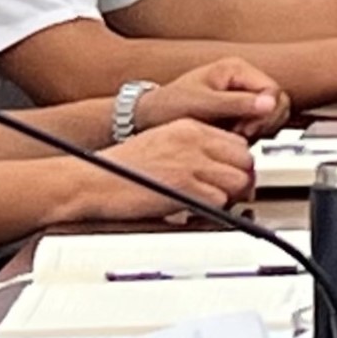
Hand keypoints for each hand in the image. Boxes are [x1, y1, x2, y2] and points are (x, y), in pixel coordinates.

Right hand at [82, 117, 255, 217]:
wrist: (91, 180)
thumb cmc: (120, 168)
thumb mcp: (161, 142)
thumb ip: (192, 148)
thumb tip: (216, 166)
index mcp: (190, 127)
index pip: (238, 142)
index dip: (237, 163)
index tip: (231, 176)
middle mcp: (194, 140)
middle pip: (245, 159)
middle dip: (240, 180)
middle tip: (229, 194)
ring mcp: (190, 162)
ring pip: (238, 180)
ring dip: (230, 196)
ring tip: (213, 204)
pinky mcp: (183, 186)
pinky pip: (219, 200)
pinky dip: (213, 210)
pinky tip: (197, 210)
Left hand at [142, 57, 288, 138]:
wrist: (147, 118)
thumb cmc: (167, 106)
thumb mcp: (201, 104)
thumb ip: (235, 103)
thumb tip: (269, 103)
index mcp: (236, 69)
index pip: (273, 90)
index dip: (265, 112)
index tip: (246, 129)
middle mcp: (243, 80)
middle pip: (278, 102)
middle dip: (264, 122)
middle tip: (241, 135)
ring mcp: (242, 96)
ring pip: (272, 115)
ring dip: (258, 130)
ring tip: (234, 137)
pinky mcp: (239, 113)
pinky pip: (260, 125)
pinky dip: (251, 135)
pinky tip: (233, 139)